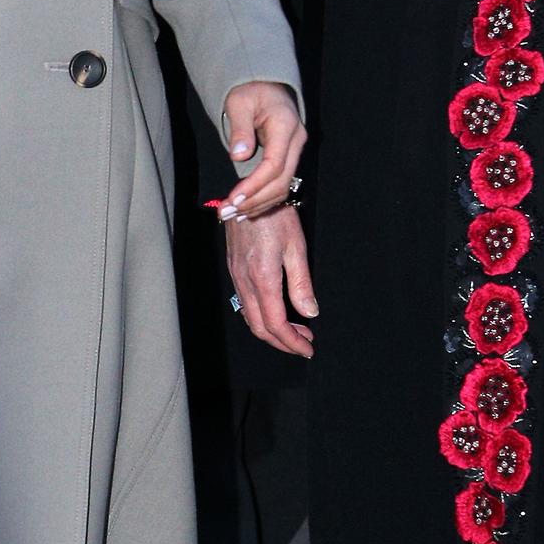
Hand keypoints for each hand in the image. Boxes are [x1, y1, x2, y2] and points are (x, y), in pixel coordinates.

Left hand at [218, 81, 305, 217]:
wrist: (265, 87)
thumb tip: (239, 156)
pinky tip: (246, 210)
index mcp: (285, 126)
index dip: (254, 186)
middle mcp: (295, 141)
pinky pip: (279, 185)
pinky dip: (263, 200)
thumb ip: (239, 128)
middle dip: (254, 201)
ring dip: (257, 204)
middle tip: (226, 213)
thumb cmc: (250, 91)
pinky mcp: (288, 159)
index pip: (274, 165)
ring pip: (282, 187)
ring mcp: (294, 151)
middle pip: (281, 181)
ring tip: (232, 214)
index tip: (233, 199)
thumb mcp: (238, 102)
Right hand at [226, 204, 316, 356]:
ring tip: (294, 331)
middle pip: (260, 327)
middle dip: (282, 342)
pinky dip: (260, 317)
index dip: (292, 342)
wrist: (248, 194)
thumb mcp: (296, 247)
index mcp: (263, 279)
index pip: (277, 323)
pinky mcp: (234, 270)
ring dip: (271, 331)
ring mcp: (236, 277)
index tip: (308, 348)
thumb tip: (310, 312)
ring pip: (250, 317)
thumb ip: (301, 283)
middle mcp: (245, 282)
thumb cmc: (274, 216)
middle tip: (303, 344)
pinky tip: (275, 312)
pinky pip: (244, 303)